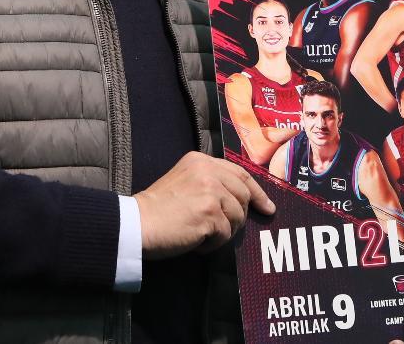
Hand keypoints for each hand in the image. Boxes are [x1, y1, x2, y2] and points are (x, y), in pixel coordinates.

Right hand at [134, 151, 274, 258]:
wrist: (136, 224)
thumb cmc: (157, 209)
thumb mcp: (184, 181)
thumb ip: (210, 182)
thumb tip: (243, 200)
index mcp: (201, 160)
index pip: (240, 174)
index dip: (257, 192)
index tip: (267, 207)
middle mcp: (208, 171)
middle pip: (243, 196)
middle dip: (238, 217)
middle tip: (223, 229)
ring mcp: (210, 191)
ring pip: (237, 217)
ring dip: (222, 231)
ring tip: (200, 233)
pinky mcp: (209, 212)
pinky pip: (225, 234)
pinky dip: (213, 243)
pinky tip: (195, 240)